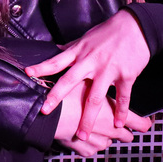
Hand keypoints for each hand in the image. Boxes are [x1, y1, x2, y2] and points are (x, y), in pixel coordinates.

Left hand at [25, 10, 149, 138]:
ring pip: (95, 97)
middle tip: (45, 111)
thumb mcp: (85, 38)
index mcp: (79, 52)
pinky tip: (118, 124)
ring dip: (88, 118)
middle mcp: (90, 62)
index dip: (41, 67)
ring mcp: (107, 70)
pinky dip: (121, 112)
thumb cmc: (108, 32)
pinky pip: (123, 97)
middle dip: (56, 97)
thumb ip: (71, 47)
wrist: (135, 27)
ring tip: (81, 134)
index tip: (27, 73)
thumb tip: (55, 49)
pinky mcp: (125, 76)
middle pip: (70, 81)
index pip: (56, 61)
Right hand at [54, 80, 151, 156]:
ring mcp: (99, 142)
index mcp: (114, 113)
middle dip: (122, 131)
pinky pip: (92, 148)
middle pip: (127, 136)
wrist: (49, 117)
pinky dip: (88, 142)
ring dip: (103, 136)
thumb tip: (97, 76)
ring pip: (108, 142)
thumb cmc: (66, 98)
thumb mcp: (82, 82)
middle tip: (113, 122)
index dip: (145, 123)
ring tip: (91, 126)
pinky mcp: (86, 150)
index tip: (146, 122)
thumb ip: (95, 83)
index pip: (141, 123)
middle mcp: (111, 130)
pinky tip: (78, 131)